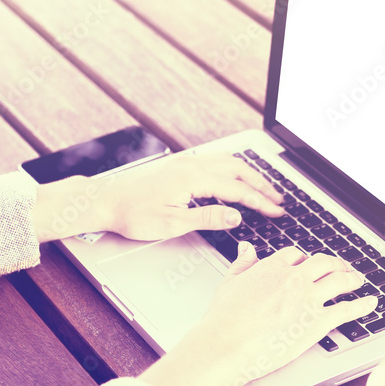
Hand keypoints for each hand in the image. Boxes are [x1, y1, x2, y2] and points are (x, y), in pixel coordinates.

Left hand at [33, 153, 283, 241]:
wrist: (105, 201)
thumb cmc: (133, 214)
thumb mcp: (172, 223)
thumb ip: (208, 218)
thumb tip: (236, 216)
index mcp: (193, 179)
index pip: (237, 190)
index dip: (260, 201)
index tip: (276, 211)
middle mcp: (192, 165)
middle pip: (238, 170)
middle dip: (262, 185)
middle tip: (279, 199)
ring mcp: (186, 163)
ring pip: (228, 162)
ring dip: (249, 175)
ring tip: (264, 188)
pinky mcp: (179, 166)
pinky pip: (215, 162)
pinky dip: (233, 169)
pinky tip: (235, 179)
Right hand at [140, 243, 376, 385]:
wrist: (227, 343)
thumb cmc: (223, 319)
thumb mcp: (229, 283)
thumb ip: (242, 263)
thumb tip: (247, 248)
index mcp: (272, 268)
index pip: (296, 256)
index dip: (305, 260)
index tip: (309, 265)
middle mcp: (294, 279)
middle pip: (323, 263)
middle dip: (335, 264)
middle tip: (341, 267)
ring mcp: (309, 298)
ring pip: (339, 280)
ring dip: (352, 278)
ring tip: (358, 280)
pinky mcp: (318, 321)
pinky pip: (347, 309)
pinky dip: (363, 305)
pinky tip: (370, 303)